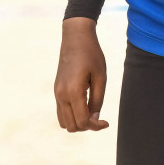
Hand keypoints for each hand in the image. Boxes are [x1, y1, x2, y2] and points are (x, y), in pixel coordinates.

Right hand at [55, 17, 109, 131]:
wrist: (76, 38)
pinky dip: (72, 116)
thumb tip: (94, 120)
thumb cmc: (92, 55)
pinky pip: (61, 113)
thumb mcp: (100, 77)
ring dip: (78, 123)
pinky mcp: (57, 91)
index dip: (96, 126)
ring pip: (64, 122)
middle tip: (100, 117)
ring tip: (92, 112)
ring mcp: (57, 93)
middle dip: (87, 126)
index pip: (83, 121)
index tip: (106, 122)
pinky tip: (84, 107)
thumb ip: (98, 100)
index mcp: (73, 91)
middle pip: (72, 126)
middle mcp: (61, 95)